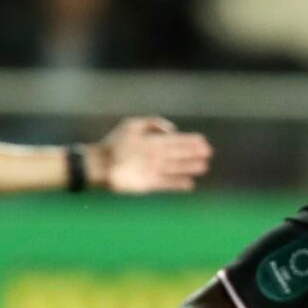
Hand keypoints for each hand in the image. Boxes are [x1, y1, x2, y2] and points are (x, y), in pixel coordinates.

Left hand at [93, 117, 212, 194]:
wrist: (100, 164)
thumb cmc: (114, 143)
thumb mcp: (132, 125)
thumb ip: (152, 123)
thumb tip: (172, 130)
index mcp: (152, 142)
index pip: (175, 141)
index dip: (189, 141)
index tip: (203, 140)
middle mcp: (154, 156)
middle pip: (178, 155)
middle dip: (193, 153)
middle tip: (208, 153)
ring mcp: (152, 170)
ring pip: (175, 169)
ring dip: (189, 168)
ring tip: (203, 167)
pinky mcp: (148, 184)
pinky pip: (167, 184)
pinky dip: (178, 184)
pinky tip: (189, 184)